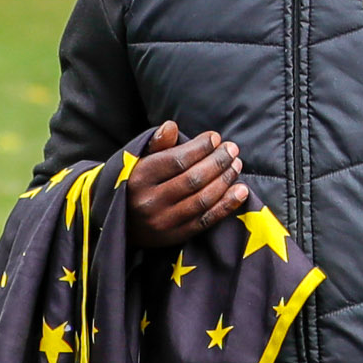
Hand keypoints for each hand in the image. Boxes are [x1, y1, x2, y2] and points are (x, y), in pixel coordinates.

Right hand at [125, 121, 248, 248]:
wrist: (120, 224)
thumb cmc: (135, 184)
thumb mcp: (137, 162)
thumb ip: (157, 144)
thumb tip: (171, 126)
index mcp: (139, 179)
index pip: (177, 161)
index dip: (200, 148)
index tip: (216, 137)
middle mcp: (149, 202)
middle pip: (193, 179)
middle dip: (218, 161)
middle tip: (232, 149)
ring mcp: (163, 222)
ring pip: (202, 199)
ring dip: (225, 180)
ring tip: (236, 164)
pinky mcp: (175, 236)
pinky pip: (206, 220)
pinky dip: (227, 205)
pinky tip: (241, 190)